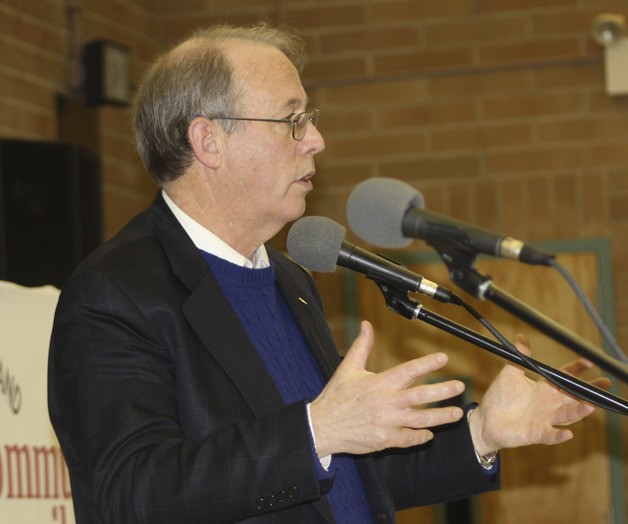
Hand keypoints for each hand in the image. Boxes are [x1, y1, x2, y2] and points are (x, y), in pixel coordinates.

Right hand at [310, 320, 465, 456]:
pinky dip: (421, 436)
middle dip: (443, 391)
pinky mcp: (385, 440)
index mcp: (379, 383)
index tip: (443, 358)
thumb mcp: (347, 367)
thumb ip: (362, 346)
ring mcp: (387, 423)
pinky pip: (409, 439)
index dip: (428, 363)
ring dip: (441, 417)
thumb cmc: (336, 396)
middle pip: (422, 396)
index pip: (409, 370)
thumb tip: (366, 325)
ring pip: (421, 420)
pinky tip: (430, 434)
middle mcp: (387, 402)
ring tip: (457, 414)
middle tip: (459, 387)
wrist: (322, 426)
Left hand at [469, 334, 611, 455]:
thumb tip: (521, 338)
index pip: (563, 377)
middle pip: (572, 396)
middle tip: (604, 384)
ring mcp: (544, 419)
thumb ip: (517, 358)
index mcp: (543, 388)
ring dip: (578, 412)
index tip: (588, 362)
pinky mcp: (536, 433)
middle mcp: (548, 404)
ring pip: (566, 415)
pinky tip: (568, 433)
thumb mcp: (509, 375)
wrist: (486, 419)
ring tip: (589, 406)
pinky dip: (559, 435)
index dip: (576, 370)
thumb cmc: (500, 397)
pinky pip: (550, 435)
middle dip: (588, 391)